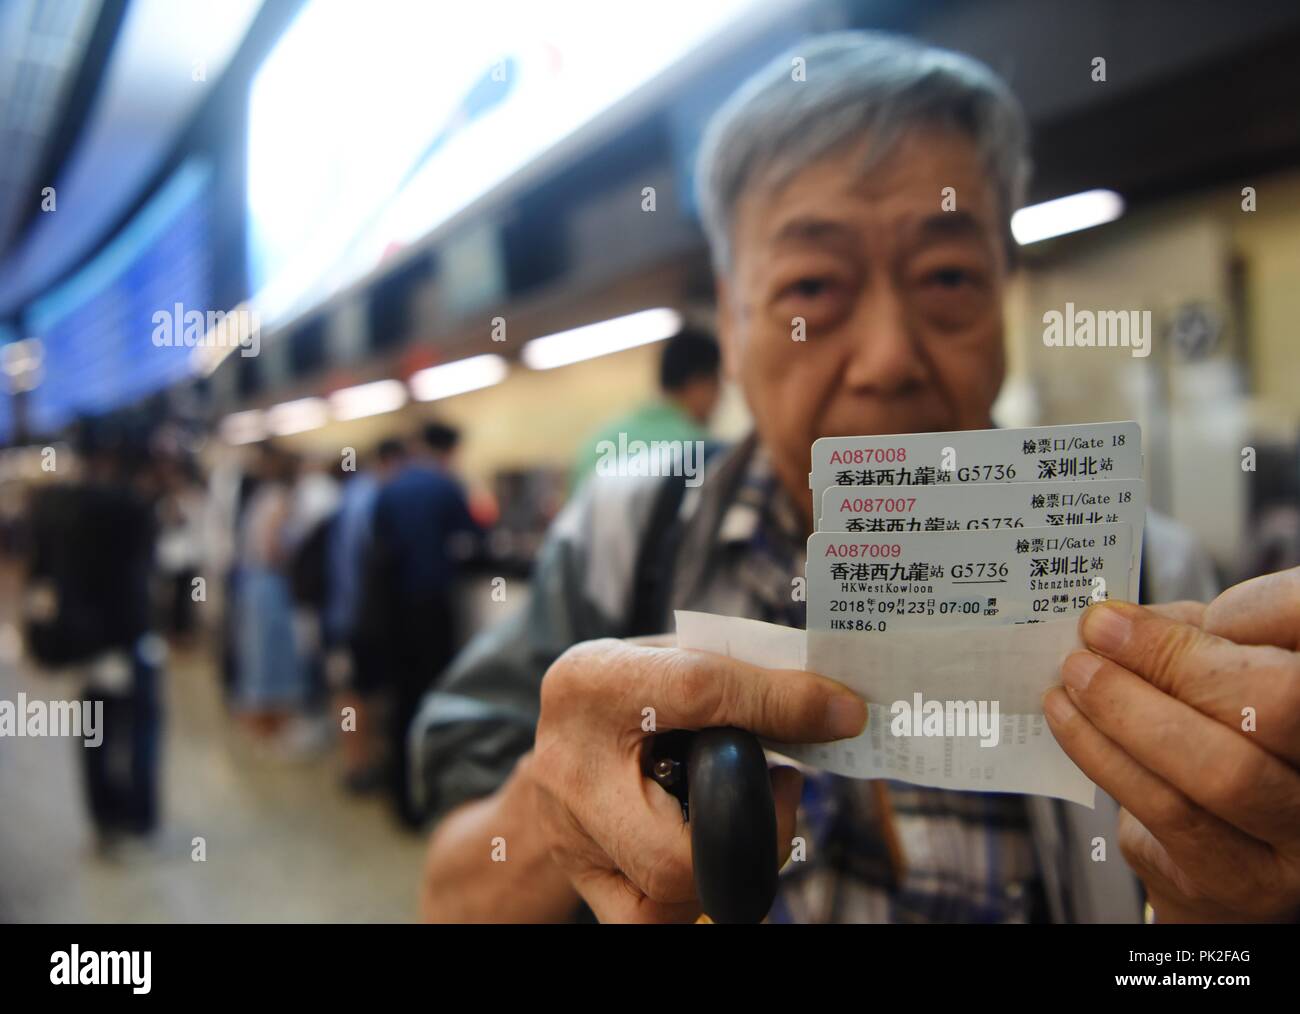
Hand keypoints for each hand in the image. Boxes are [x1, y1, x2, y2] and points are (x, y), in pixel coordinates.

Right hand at [526, 637, 867, 921]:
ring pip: (669, 890)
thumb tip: (837, 707)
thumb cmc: (632, 692)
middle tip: (781, 788)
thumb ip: (741, 675)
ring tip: (752, 812)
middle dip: (752, 827)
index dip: (778, 702)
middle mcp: (570, 766)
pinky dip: (698, 895)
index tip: (841, 712)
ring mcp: (572, 834)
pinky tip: (717, 852)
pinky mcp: (585, 878)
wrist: (563, 738)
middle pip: (676, 838)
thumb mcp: (675, 658)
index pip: (698, 688)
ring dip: (732, 859)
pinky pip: (652, 919)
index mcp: (593, 683)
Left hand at [1043, 567, 1299, 921]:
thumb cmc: (1221, 739)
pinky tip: (1066, 718)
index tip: (1181, 597)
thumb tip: (1119, 622)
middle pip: (1277, 705)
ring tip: (1074, 674)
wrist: (1229, 859)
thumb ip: (1195, 640)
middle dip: (1175, 662)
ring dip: (1125, 709)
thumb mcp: (1222, 674)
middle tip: (1097, 633)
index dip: (1260, 607)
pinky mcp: (1247, 882)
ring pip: (1219, 768)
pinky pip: (1167, 808)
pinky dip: (1103, 753)